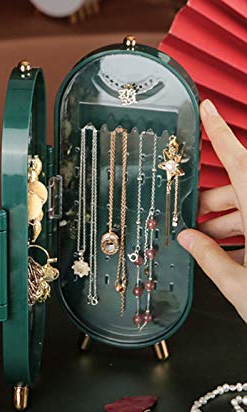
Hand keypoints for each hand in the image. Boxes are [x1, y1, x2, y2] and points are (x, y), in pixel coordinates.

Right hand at [177, 99, 246, 321]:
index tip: (205, 109)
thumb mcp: (241, 286)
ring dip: (223, 225)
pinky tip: (230, 257)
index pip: (239, 162)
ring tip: (205, 246)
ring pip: (246, 210)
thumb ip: (210, 259)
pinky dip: (242, 238)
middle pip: (236, 191)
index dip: (219, 133)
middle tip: (187, 223)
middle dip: (208, 205)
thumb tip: (187, 240)